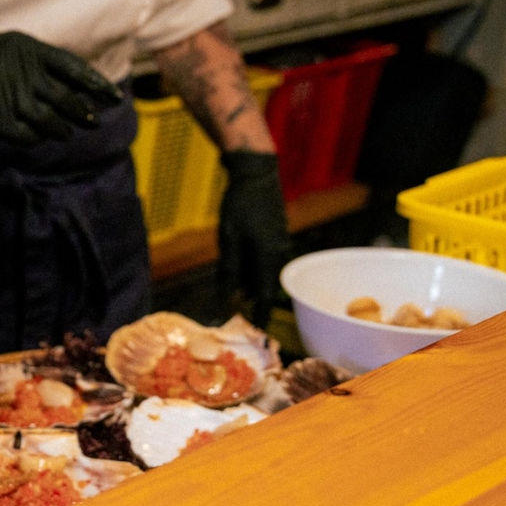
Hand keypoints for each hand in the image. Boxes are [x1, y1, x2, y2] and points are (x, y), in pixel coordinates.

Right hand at [0, 31, 122, 144]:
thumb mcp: (12, 47)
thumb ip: (42, 62)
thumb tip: (78, 82)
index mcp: (30, 50)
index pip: (75, 69)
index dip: (97, 86)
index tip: (114, 97)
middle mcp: (24, 74)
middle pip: (67, 99)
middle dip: (85, 112)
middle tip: (93, 120)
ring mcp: (10, 99)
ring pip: (51, 122)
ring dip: (64, 129)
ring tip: (67, 131)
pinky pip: (29, 136)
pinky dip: (39, 138)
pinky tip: (42, 135)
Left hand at [218, 151, 290, 326]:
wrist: (257, 172)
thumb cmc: (240, 204)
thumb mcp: (229, 239)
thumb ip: (229, 270)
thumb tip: (227, 297)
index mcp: (269, 257)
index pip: (264, 295)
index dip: (259, 315)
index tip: (257, 333)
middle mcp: (279, 252)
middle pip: (262, 284)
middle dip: (248, 297)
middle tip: (233, 309)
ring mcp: (279, 242)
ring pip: (262, 270)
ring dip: (247, 279)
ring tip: (231, 286)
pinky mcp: (275, 234)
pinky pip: (263, 257)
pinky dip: (250, 264)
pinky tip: (237, 261)